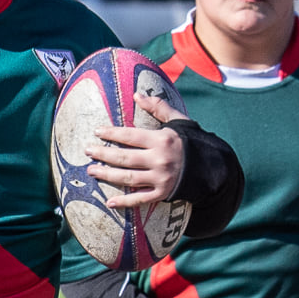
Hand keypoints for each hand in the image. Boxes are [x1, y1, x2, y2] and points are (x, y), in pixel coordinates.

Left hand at [86, 93, 187, 207]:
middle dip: (103, 154)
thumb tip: (137, 95)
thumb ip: (158, 107)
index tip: (97, 131)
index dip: (112, 133)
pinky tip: (109, 202)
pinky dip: (125, 202)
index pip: (130, 136)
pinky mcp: (163, 194)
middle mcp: (160, 160)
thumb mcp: (178, 121)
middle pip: (124, 157)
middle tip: (87, 151)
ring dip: (107, 175)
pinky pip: (140, 199)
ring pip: (128, 178)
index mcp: (162, 140)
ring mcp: (161, 179)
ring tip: (91, 170)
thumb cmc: (191, 141)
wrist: (211, 168)